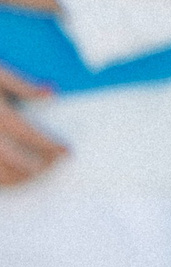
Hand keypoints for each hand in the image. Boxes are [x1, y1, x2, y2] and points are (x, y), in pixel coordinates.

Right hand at [0, 61, 64, 186]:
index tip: (67, 152)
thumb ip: (23, 85)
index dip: (49, 145)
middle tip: (53, 166)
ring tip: (33, 175)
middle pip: (12, 158)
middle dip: (36, 166)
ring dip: (17, 178)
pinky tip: (10, 178)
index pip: (27, 134)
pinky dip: (0, 180)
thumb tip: (51, 93)